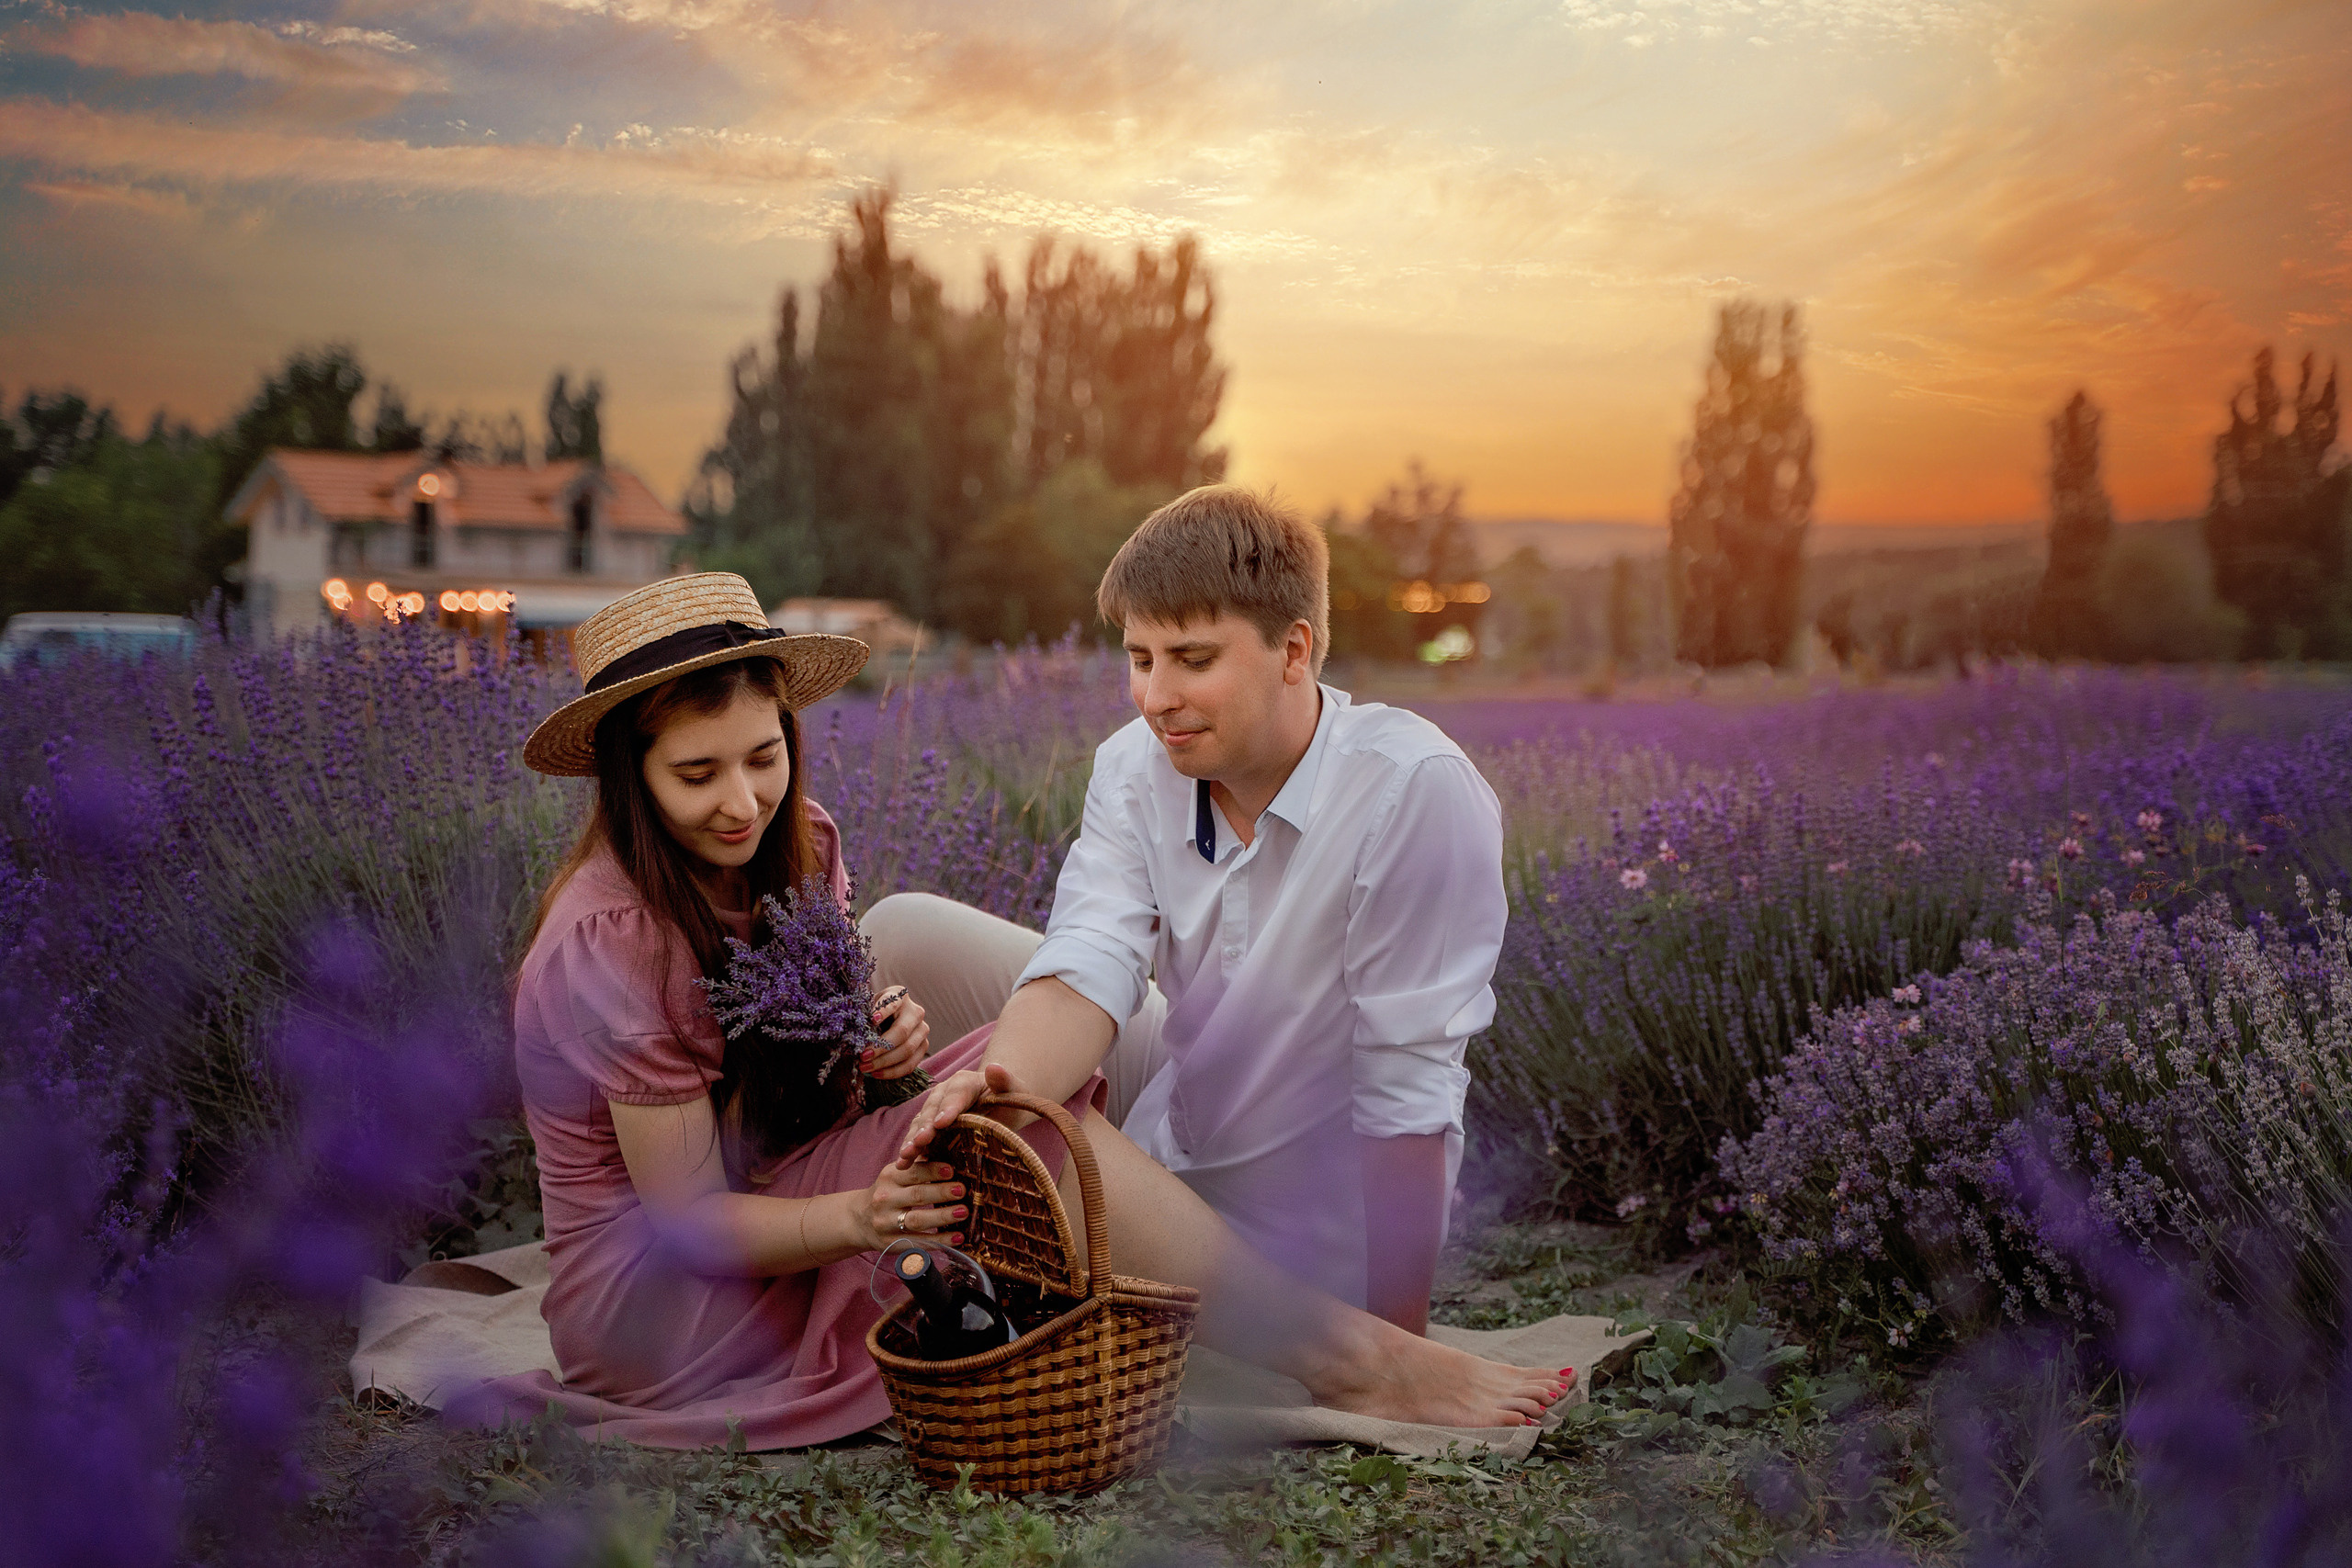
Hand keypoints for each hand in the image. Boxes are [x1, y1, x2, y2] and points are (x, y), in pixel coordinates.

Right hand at [857, 1158, 966, 1252]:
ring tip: (963, 1213)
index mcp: (889, 1177)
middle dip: (942, 1192)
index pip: (913, 1172)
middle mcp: (885, 1199)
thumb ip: (919, 1166)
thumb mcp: (896, 1175)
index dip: (933, 1171)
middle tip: (963, 1190)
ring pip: (917, 1220)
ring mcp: (886, 1223)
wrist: (859, 1219)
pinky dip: (940, 1240)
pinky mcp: (891, 1243)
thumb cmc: (888, 1192)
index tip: (952, 1170)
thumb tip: (951, 1154)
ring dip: (943, 1216)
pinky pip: (919, 1242)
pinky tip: (958, 1237)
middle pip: (917, 1195)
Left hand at [863, 986, 930, 1079]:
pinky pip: (910, 1064)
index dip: (883, 1012)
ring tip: (865, 1067)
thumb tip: (855, 1033)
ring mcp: (922, 1030)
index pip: (893, 1003)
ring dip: (884, 1062)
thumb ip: (864, 1016)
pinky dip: (892, 1072)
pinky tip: (876, 1074)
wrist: (888, 1021)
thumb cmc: (873, 1014)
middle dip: (881, 1047)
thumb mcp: (868, 1008)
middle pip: (902, 1032)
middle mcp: (916, 1012)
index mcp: (901, 997)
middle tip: (862, 1056)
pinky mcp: (923, 1047)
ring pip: (907, 1050)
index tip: (872, 1020)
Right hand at [894, 1061, 1028, 1168]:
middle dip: (924, 1127)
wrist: (1002, 1109)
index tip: (941, 1123)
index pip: (955, 1094)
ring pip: (920, 1124)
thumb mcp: (1014, 1090)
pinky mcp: (930, 1128)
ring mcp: (934, 1110)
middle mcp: (944, 1094)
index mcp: (964, 1082)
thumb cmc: (1010, 1100)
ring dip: (912, 1140)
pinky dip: (911, 1151)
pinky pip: (918, 1138)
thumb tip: (995, 1067)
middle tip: (919, 1142)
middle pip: (932, 1109)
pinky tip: (904, 1165)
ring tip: (905, 1156)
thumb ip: (1005, 1080)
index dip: (948, 1108)